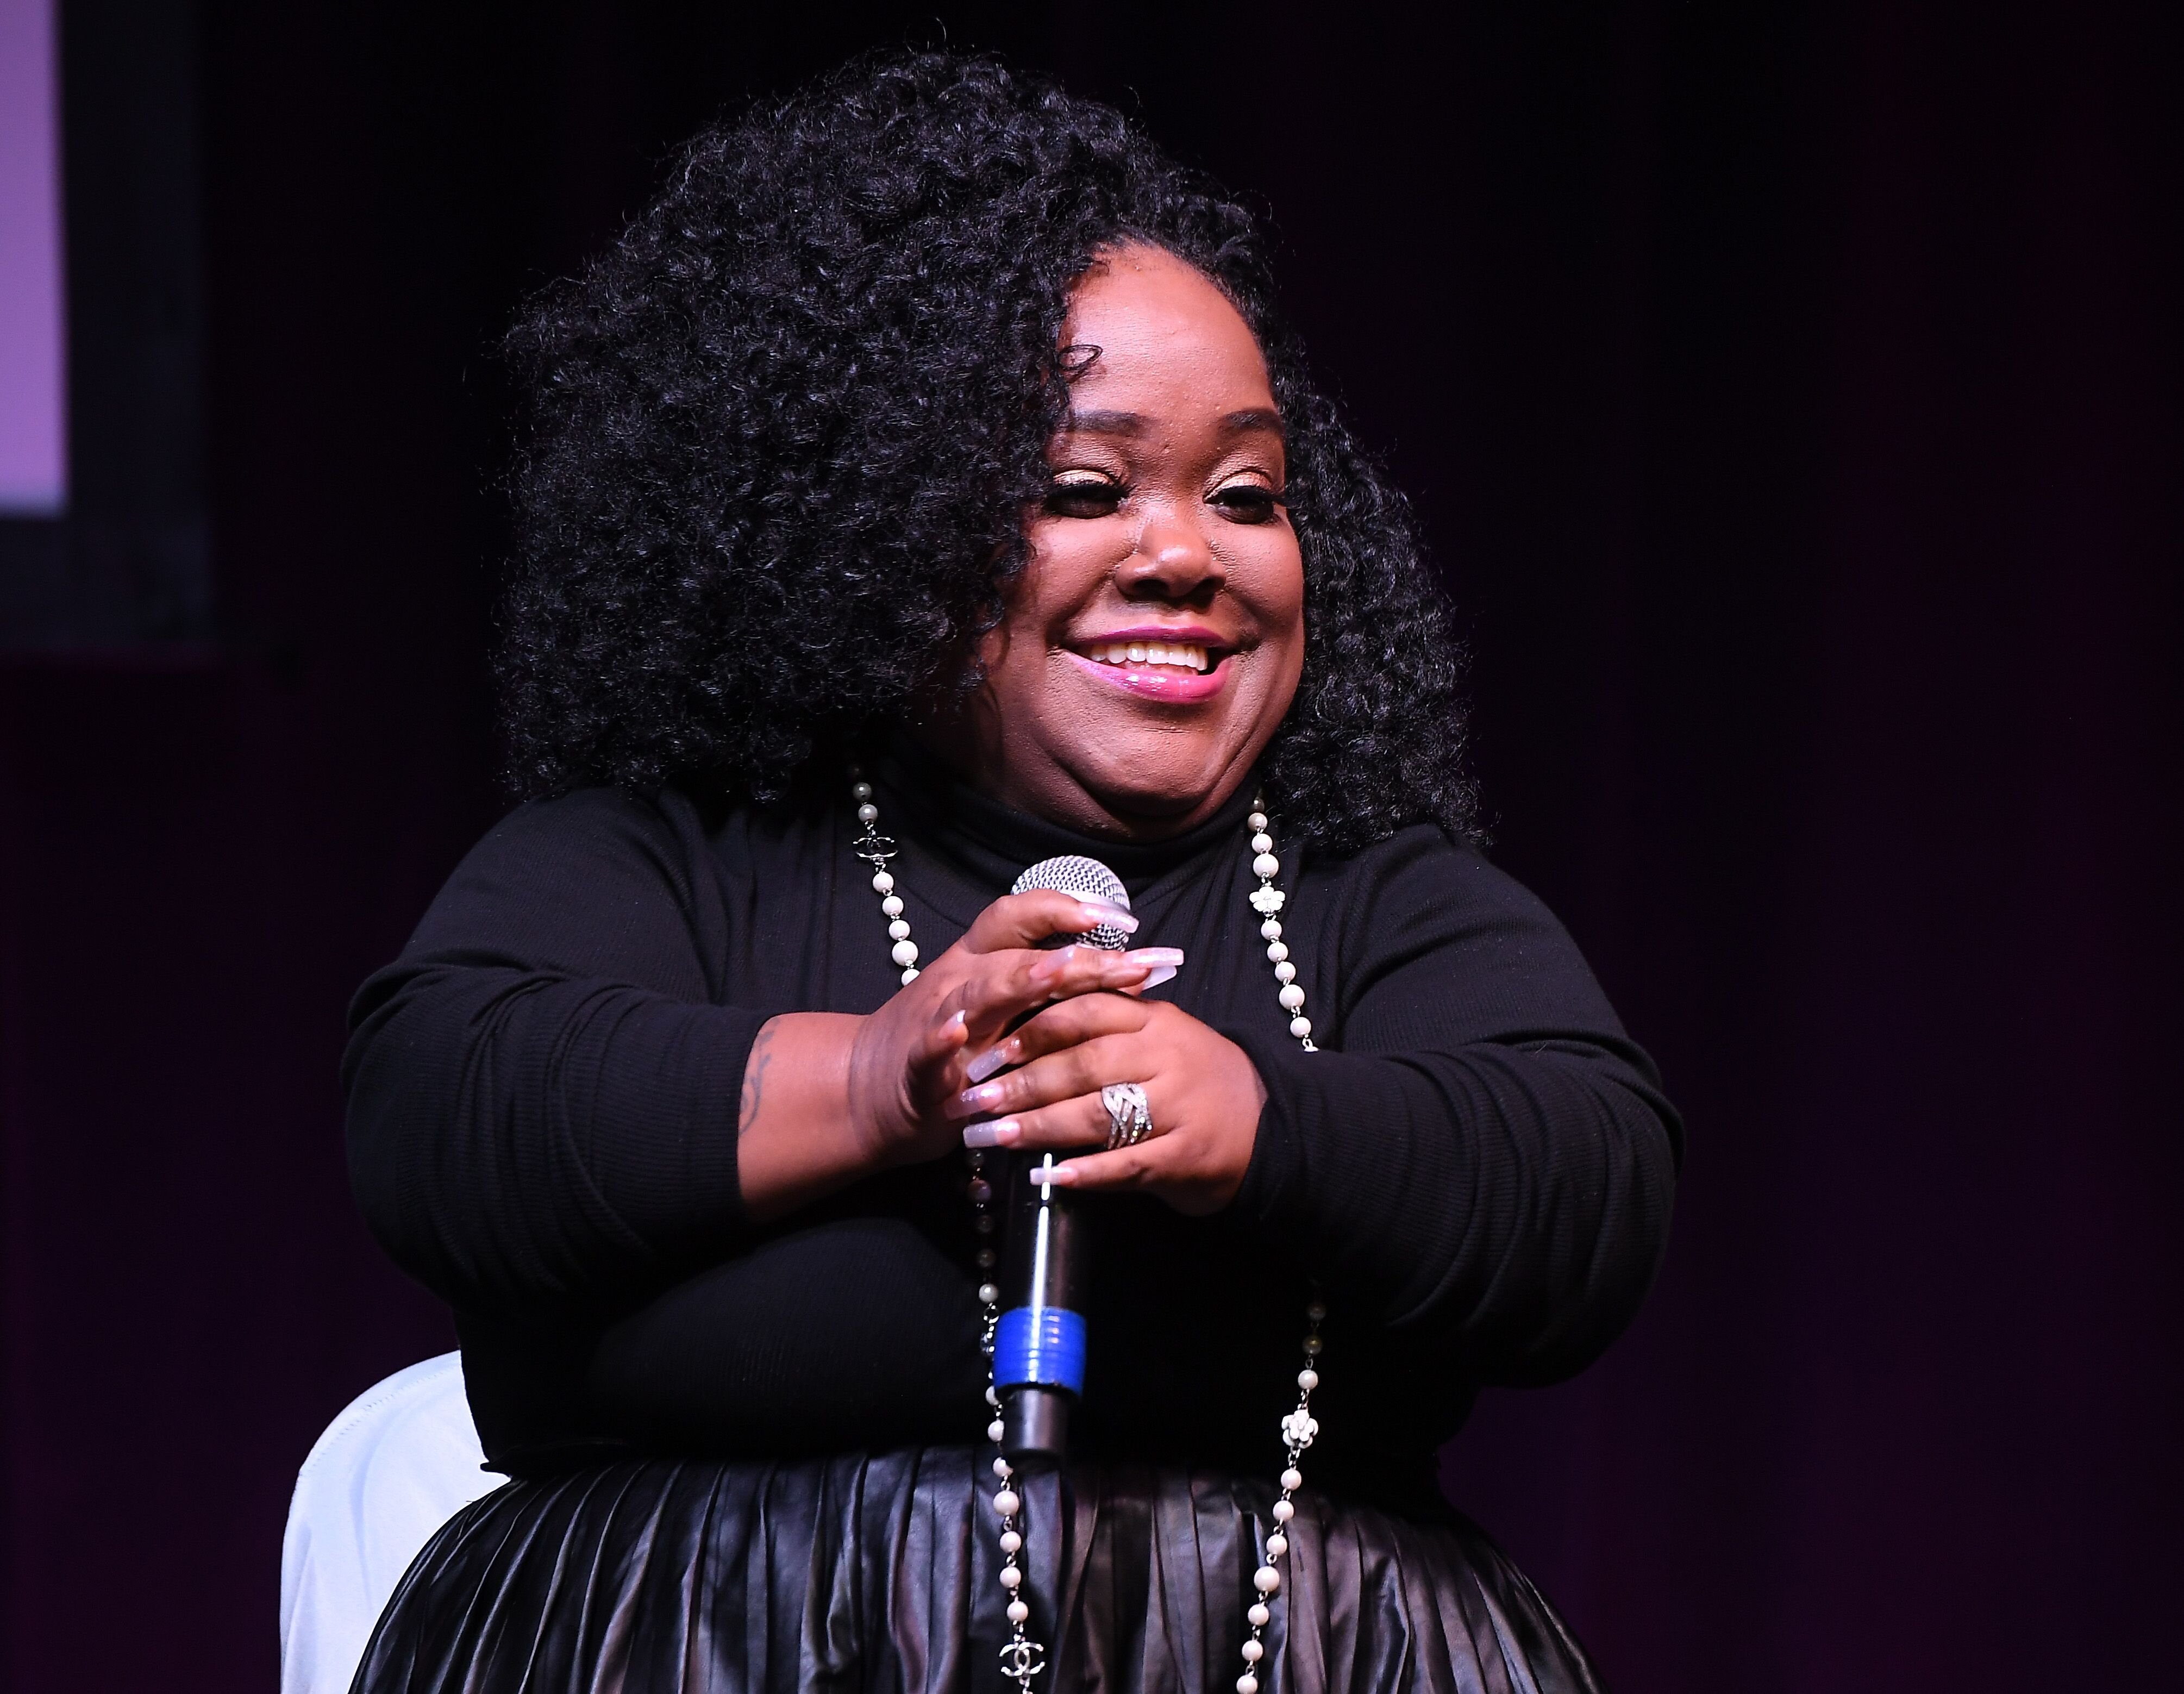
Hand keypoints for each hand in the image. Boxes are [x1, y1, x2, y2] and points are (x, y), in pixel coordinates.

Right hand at [736, 889, 1181, 1218]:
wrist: (865, 1087)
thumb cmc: (947, 1041)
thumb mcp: (995, 1003)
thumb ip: (1049, 986)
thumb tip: (1130, 969)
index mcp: (979, 959)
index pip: (1023, 915)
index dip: (1070, 908)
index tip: (1124, 918)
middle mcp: (961, 980)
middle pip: (1021, 955)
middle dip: (1081, 958)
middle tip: (1134, 963)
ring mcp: (938, 1020)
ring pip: (980, 991)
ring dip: (1020, 979)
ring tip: (1061, 971)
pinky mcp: (919, 1066)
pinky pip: (927, 1045)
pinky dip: (940, 1038)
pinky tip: (957, 1033)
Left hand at [945, 995, 1267, 1214]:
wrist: (1270, 1126)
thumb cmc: (1195, 1078)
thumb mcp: (1160, 1035)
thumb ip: (1107, 1023)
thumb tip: (1026, 1019)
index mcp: (1154, 1019)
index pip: (1084, 1012)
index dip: (1029, 1030)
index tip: (985, 1050)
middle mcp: (1167, 1056)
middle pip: (1082, 1064)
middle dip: (1020, 1083)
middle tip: (972, 1100)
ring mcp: (1180, 1106)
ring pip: (1098, 1113)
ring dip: (1038, 1128)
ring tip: (991, 1138)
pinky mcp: (1187, 1155)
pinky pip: (1127, 1163)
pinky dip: (1085, 1172)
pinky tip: (1047, 1178)